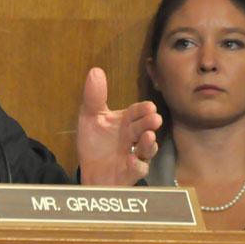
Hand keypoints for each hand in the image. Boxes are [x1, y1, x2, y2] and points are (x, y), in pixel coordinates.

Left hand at [77, 67, 160, 184]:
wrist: (90, 170)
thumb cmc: (95, 142)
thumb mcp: (90, 117)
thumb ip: (94, 97)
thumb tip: (95, 70)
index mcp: (125, 122)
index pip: (136, 112)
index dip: (142, 110)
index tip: (149, 106)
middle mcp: (133, 137)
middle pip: (143, 128)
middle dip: (149, 124)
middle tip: (154, 118)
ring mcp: (134, 155)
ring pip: (146, 149)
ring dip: (148, 144)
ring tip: (149, 137)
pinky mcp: (130, 172)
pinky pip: (137, 170)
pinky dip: (137, 165)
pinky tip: (133, 161)